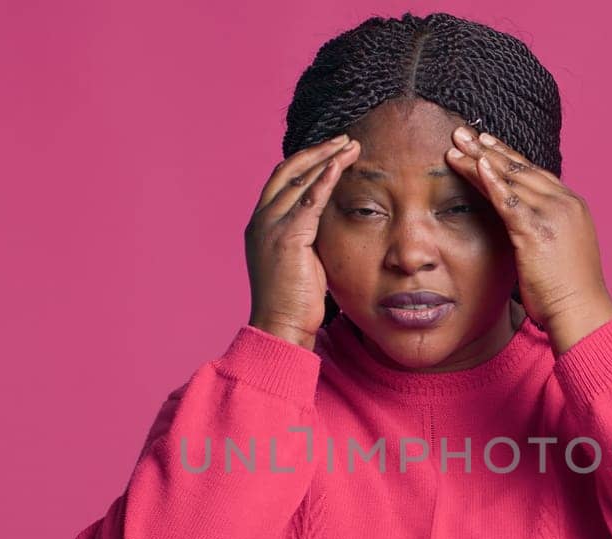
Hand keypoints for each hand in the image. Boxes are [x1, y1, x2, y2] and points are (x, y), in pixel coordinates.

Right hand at [245, 134, 362, 349]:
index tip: (330, 151)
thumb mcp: (299, 260)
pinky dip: (325, 178)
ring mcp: (270, 226)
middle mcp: (261, 220)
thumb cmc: (294, 301)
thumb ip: (307, 236)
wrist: (280, 325)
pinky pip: (309, 199)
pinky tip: (340, 163)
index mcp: (261, 224)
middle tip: (344, 140)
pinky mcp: (287, 237)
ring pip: (300, 179)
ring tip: (349, 145)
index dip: (306, 162)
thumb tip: (327, 223)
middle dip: (318, 151)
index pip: (282, 181)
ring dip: (326, 158)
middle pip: (289, 171)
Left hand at [444, 126, 611, 336]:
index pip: (534, 173)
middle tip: (463, 132)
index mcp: (572, 206)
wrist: (581, 312)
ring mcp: (552, 215)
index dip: (508, 156)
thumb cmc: (567, 293)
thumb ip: (543, 232)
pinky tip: (476, 164)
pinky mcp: (536, 231)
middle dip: (489, 148)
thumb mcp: (560, 253)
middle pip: (521, 168)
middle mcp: (565, 203)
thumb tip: (523, 229)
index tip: (486, 143)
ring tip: (457, 143)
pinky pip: (509, 200)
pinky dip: (492, 180)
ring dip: (481, 158)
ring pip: (511, 178)